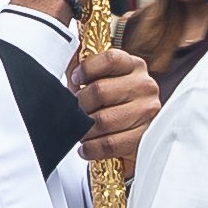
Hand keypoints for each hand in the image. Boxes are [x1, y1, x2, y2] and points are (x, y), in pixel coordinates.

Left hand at [72, 39, 160, 163]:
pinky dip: (92, 148)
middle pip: (100, 91)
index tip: (76, 79)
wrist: (139, 133)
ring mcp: (147, 111)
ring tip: (81, 131)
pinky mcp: (145, 137)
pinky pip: (110, 144)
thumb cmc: (115, 103)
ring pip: (103, 120)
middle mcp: (144, 86)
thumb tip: (60, 60)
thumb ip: (85, 71)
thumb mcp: (103, 80)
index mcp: (134, 66)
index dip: (87, 69)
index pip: (110, 59)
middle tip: (75, 112)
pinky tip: (86, 147)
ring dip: (84, 129)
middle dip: (80, 105)